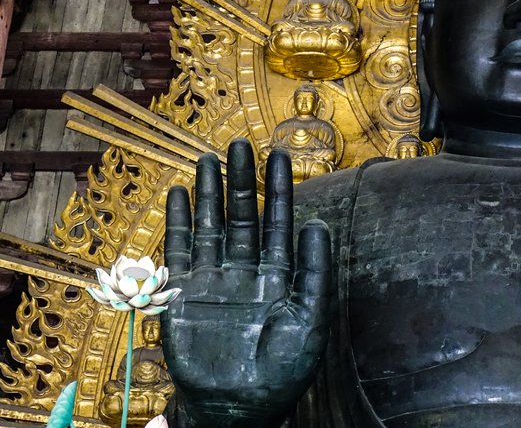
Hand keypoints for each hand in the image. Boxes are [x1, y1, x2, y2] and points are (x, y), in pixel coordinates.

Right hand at [161, 140, 330, 427]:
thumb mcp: (310, 319)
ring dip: (210, 193)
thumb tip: (317, 224)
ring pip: (212, 225)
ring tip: (210, 158)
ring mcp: (215, 280)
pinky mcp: (186, 294)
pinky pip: (181, 252)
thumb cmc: (282, 370)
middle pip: (243, 215)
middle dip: (243, 180)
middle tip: (241, 144)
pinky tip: (180, 195)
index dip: (279, 188)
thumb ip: (314, 272)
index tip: (279, 154)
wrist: (239, 407)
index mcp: (279, 275)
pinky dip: (179, 224)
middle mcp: (246, 271)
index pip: (279, 221)